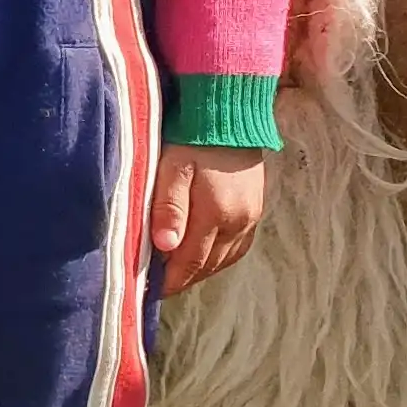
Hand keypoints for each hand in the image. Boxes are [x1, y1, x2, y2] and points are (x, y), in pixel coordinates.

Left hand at [148, 144, 268, 295]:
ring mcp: (251, 217)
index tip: (151, 291)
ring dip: (201, 270)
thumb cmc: (193, 140)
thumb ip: (168, 208)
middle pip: (208, 264)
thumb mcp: (172, 170)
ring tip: (177, 275)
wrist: (229, 115)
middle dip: (184, 278)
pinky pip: (239, 246)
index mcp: (217, 214)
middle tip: (159, 286)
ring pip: (225, 259)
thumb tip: (165, 248)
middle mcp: (239, 221)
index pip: (190, 262)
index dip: (171, 280)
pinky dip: (220, 257)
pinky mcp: (256, 209)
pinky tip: (204, 256)